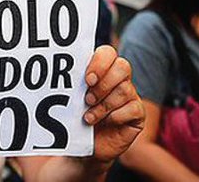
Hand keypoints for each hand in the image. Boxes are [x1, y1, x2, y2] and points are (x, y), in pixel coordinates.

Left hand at [82, 45, 145, 163]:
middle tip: (87, 99)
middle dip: (104, 84)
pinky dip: (115, 116)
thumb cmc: (76, 118)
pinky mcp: (137, 113)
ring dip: (104, 104)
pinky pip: (133, 108)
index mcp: (102, 70)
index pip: (107, 52)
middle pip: (123, 66)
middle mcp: (119, 80)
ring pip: (125, 89)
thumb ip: (72, 85)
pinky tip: (103, 123)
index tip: (87, 79)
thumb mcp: (71, 100)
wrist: (86, 147)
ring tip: (88, 117)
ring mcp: (130, 96)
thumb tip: (61, 75)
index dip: (100, 63)